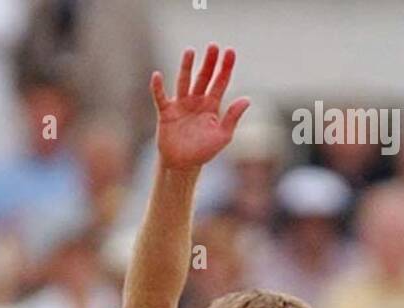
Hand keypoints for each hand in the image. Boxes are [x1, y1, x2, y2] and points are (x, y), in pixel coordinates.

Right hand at [151, 45, 249, 171]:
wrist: (182, 165)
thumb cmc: (203, 152)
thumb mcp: (222, 136)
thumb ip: (233, 117)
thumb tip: (247, 99)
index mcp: (212, 105)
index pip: (220, 82)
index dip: (226, 67)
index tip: (230, 52)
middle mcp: (197, 101)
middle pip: (204, 76)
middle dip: (209, 62)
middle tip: (214, 46)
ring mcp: (181, 105)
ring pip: (184, 81)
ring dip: (187, 67)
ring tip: (190, 51)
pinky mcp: (166, 113)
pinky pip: (161, 98)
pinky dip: (158, 88)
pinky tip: (157, 76)